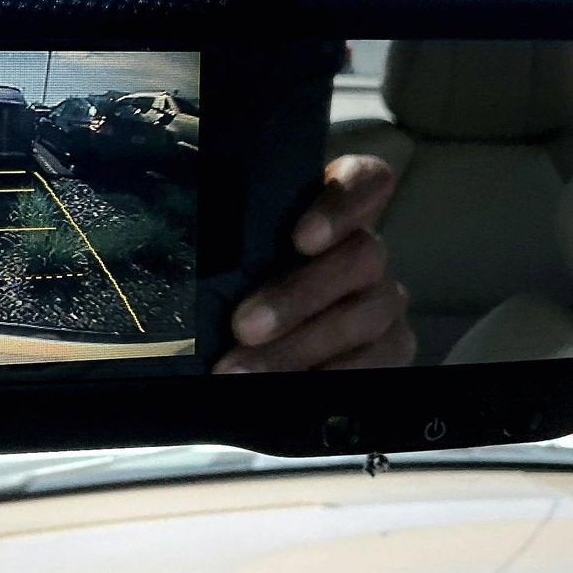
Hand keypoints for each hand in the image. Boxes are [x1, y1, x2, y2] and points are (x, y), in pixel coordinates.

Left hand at [215, 154, 415, 372]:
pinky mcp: (391, 350)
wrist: (250, 347)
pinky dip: (330, 379)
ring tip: (242, 371)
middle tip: (243, 326)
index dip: (342, 204)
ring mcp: (383, 300)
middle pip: (361, 257)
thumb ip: (226, 239)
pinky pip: (380, 364)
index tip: (301, 238)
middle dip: (299, 295)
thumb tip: (181, 246)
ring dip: (300, 347)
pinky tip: (286, 392)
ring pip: (366, 315)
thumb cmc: (232, 277)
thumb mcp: (229, 251)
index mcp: (335, 206)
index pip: (366, 180)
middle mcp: (367, 250)